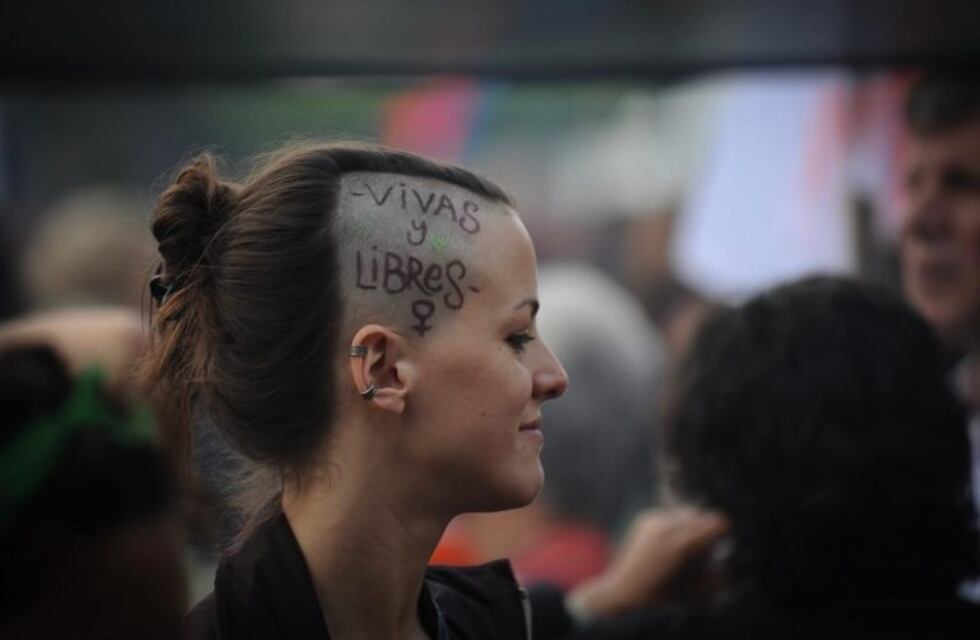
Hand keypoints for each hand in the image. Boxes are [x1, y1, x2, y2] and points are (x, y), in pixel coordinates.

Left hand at [566, 508, 728, 619]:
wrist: (626, 592)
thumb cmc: (667, 596)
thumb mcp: (701, 589)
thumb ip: (720, 572)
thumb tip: (728, 559)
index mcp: (684, 543)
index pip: (717, 522)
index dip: (723, 533)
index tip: (722, 543)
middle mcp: (668, 526)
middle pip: (702, 515)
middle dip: (706, 530)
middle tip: (704, 548)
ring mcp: (655, 520)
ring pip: (686, 512)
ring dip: (691, 526)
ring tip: (685, 547)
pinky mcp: (645, 518)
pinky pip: (670, 515)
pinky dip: (676, 525)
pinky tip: (669, 544)